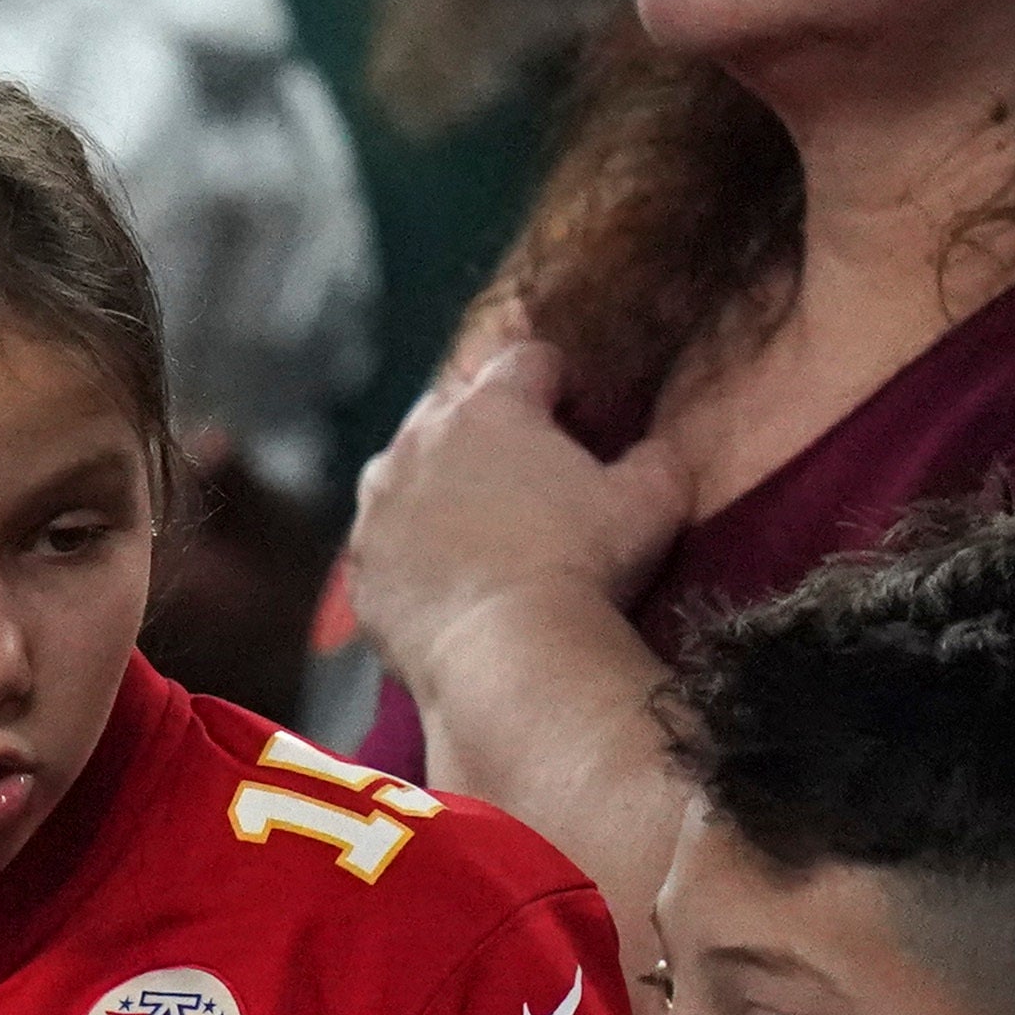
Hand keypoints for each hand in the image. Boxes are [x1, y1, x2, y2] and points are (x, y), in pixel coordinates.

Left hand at [346, 315, 691, 695]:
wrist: (506, 654)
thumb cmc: (583, 566)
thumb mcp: (651, 503)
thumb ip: (654, 459)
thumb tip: (652, 452)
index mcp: (492, 408)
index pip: (526, 360)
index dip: (557, 381)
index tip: (575, 413)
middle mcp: (421, 440)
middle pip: (451, 406)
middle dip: (485, 425)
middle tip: (522, 469)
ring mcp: (380, 502)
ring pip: (402, 468)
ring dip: (434, 481)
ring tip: (473, 521)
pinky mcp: (360, 563)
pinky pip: (382, 539)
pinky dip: (406, 547)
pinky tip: (440, 574)